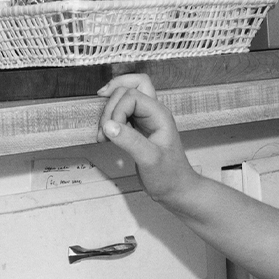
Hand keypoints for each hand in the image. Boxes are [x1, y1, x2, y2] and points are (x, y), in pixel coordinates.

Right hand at [96, 74, 199, 202]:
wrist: (175, 190)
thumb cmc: (169, 176)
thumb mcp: (149, 159)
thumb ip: (130, 141)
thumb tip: (108, 126)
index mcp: (159, 114)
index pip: (132, 95)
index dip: (117, 109)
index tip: (111, 131)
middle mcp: (152, 112)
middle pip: (127, 89)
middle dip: (111, 106)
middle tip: (104, 130)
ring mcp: (145, 119)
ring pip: (123, 98)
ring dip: (109, 111)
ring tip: (103, 134)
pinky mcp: (137, 128)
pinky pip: (121, 113)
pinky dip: (110, 120)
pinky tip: (107, 136)